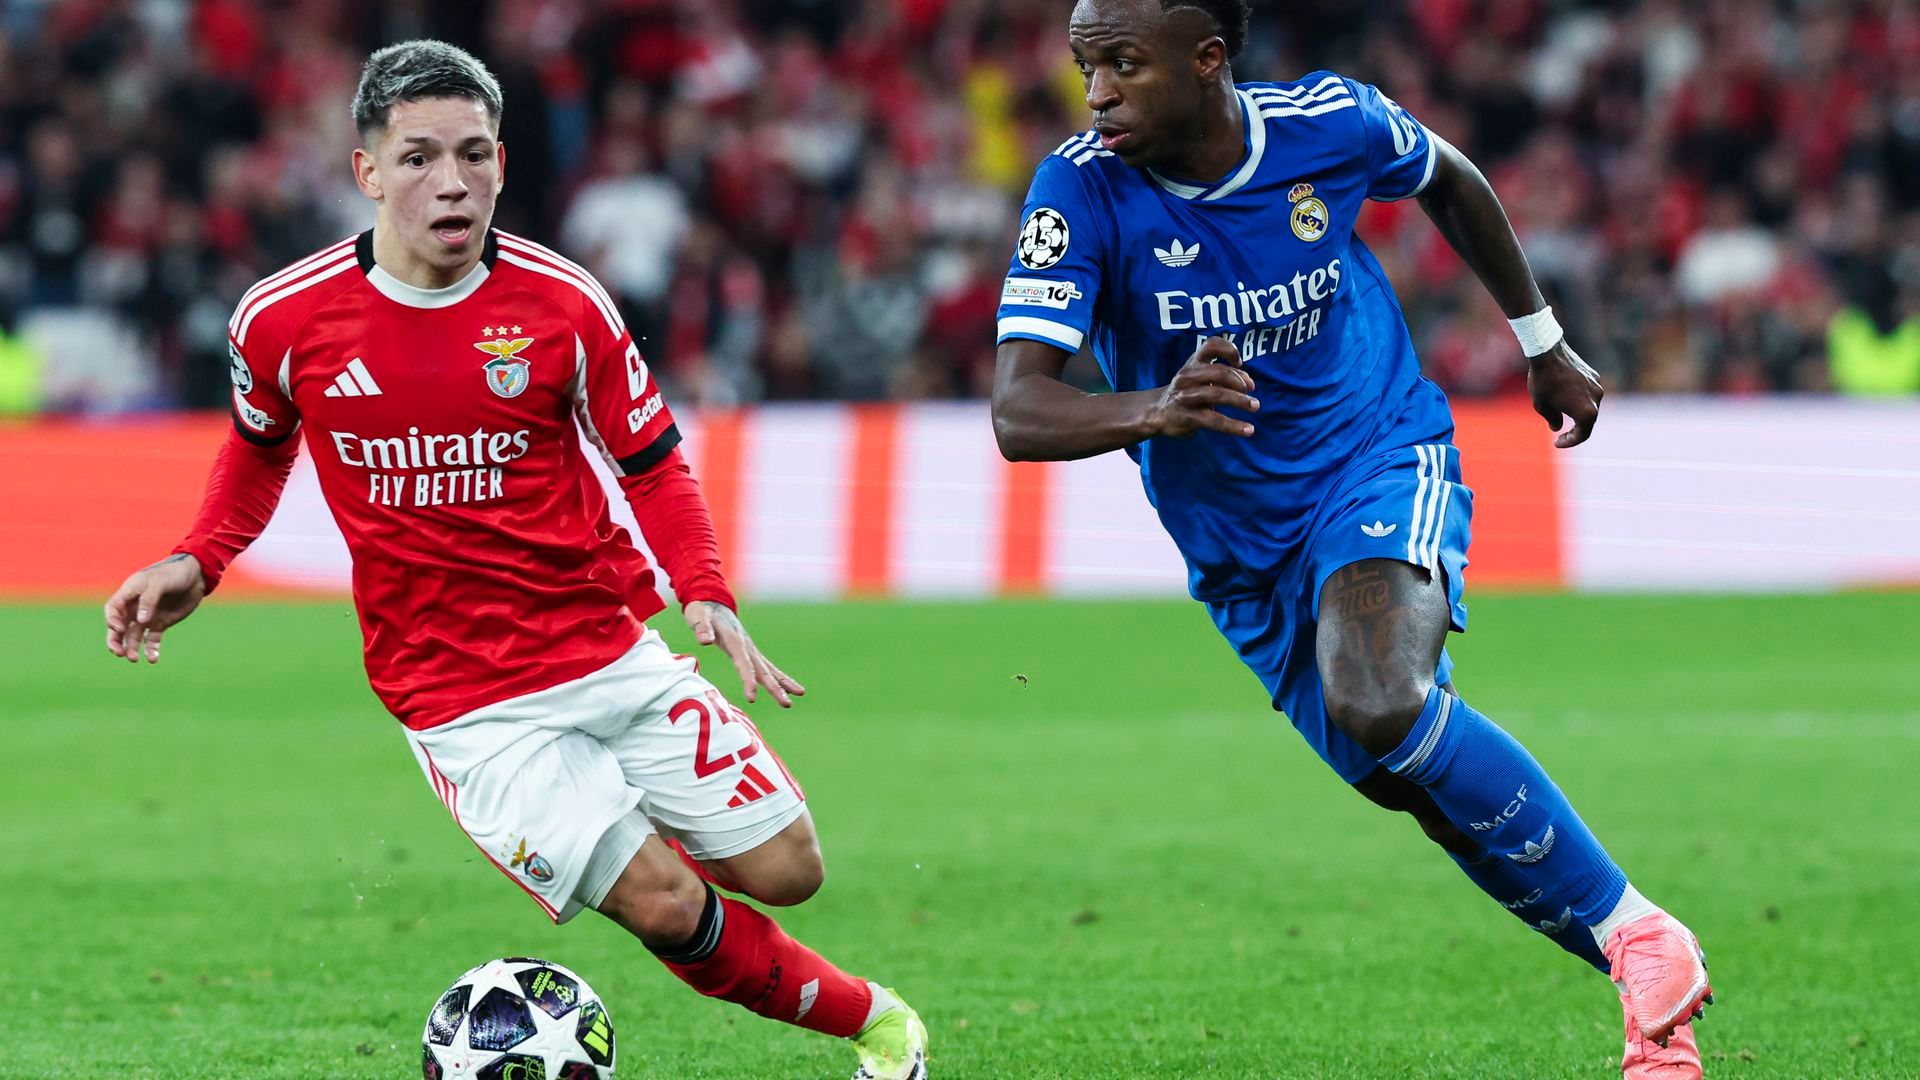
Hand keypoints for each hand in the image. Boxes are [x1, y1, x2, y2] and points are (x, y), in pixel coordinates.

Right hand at [104, 554, 206, 663]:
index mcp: (129, 593)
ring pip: (134, 636)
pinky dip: (151, 650)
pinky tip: (153, 659)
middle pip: (119, 627)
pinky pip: (152, 639)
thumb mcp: (160, 582)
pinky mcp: (161, 624)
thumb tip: (141, 621)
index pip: (113, 609)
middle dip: (116, 641)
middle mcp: (135, 607)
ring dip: (132, 648)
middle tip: (119, 653)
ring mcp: (148, 617)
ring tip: (134, 659)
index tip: (119, 629)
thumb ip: (149, 600)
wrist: (196, 575)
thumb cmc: (174, 572)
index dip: (112, 620)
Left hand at [683, 600, 805, 707]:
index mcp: (734, 640)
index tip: (752, 696)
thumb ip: (702, 628)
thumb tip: (705, 641)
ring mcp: (750, 648)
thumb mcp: (697, 616)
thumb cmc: (702, 610)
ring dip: (783, 683)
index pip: (743, 663)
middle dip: (774, 687)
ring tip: (800, 694)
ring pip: (769, 669)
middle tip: (786, 704)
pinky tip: (789, 689)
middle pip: (762, 670)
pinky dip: (778, 678)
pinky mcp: (750, 652)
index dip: (748, 680)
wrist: (712, 600)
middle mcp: (746, 645)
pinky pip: (766, 667)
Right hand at [1146, 335, 1258, 438]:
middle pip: (1218, 371)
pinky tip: (1248, 429)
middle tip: (1251, 391)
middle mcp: (1188, 376)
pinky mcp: (1187, 416)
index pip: (1211, 345)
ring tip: (1255, 406)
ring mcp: (1185, 396)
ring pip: (1216, 394)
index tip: (1239, 363)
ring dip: (1240, 400)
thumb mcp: (1200, 378)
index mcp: (1193, 363)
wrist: (1157, 411)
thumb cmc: (1186, 392)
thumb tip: (1249, 383)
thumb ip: (1224, 377)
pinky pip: (1213, 420)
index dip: (1229, 350)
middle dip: (1239, 381)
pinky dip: (1234, 425)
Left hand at [1527, 339, 1603, 447]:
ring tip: (1560, 414)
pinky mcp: (1594, 376)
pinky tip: (1564, 397)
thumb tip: (1557, 427)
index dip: (1569, 442)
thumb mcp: (1542, 406)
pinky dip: (1579, 399)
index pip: (1582, 435)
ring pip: (1589, 406)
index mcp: (1586, 412)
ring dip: (1577, 413)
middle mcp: (1597, 399)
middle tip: (1559, 435)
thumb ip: (1552, 420)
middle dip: (1575, 430)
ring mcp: (1597, 386)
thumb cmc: (1543, 382)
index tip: (1556, 442)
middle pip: (1589, 422)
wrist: (1548, 352)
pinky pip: (1588, 393)